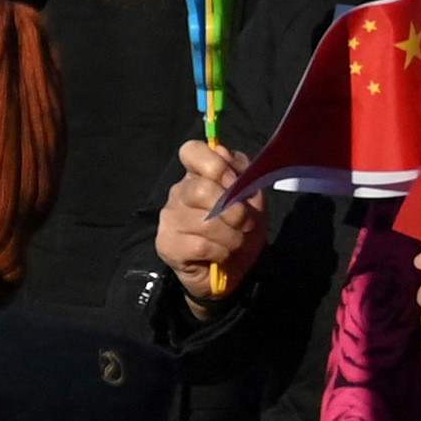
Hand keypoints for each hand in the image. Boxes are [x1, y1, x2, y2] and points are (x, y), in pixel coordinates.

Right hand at [157, 139, 265, 302]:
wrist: (236, 269)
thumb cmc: (242, 230)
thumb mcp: (254, 200)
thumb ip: (243, 175)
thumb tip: (223, 152)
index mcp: (200, 175)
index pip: (192, 151)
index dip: (216, 165)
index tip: (235, 183)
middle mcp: (180, 193)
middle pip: (201, 190)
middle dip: (234, 210)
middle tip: (245, 223)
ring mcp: (169, 218)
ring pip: (205, 222)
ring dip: (232, 236)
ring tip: (235, 243)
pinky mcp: (167, 244)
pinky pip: (200, 245)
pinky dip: (221, 252)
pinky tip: (220, 255)